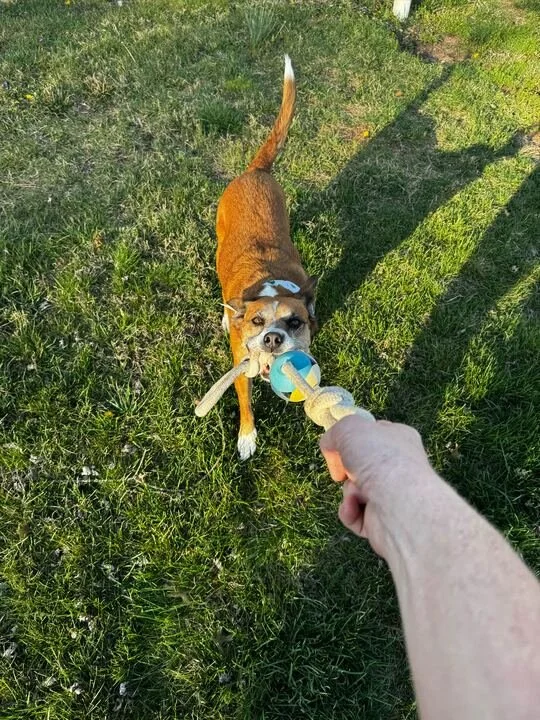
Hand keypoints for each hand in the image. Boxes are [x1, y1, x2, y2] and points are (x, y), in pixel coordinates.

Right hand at [320, 415, 434, 556]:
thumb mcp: (349, 428)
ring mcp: (393, 495)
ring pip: (355, 490)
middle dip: (347, 469)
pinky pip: (356, 515)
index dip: (353, 439)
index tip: (340, 445)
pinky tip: (355, 508)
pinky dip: (350, 512)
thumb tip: (330, 448)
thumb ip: (335, 433)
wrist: (398, 503)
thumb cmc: (380, 459)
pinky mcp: (384, 521)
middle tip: (345, 471)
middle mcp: (399, 467)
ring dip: (348, 491)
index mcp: (400, 439)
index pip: (374, 434)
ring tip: (357, 493)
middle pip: (360, 465)